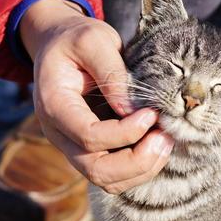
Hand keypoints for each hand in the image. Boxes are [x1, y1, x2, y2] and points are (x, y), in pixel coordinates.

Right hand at [20, 0, 173, 193]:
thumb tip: (133, 109)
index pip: (89, 136)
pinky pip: (115, 176)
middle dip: (137, 161)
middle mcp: (60, 134)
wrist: (61, 47)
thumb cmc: (77, 40)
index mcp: (54, 106)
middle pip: (97, 170)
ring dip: (142, 168)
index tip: (152, 113)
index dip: (126, 131)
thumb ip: (112, 71)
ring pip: (107, 181)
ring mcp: (74, 147)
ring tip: (166, 141)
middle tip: (165, 137)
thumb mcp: (94, 40)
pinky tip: (158, 144)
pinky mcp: (91, 151)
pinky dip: (140, 168)